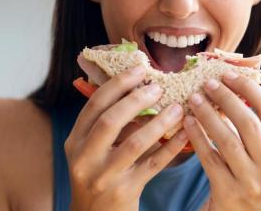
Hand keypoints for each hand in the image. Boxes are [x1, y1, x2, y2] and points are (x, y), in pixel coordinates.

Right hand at [65, 65, 188, 210]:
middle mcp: (85, 158)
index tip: (139, 68)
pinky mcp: (125, 192)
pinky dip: (171, 146)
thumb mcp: (90, 150)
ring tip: (178, 107)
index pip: (94, 104)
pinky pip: (153, 164)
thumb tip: (139, 88)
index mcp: (75, 141)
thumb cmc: (98, 176)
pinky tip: (185, 133)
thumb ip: (107, 124)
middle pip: (111, 120)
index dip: (118, 83)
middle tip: (159, 87)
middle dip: (137, 99)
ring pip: (135, 143)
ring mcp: (104, 176)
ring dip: (160, 121)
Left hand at [184, 72, 260, 210]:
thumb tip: (234, 84)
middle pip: (249, 124)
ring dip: (209, 116)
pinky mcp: (228, 193)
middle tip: (208, 83)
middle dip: (227, 99)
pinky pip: (210, 159)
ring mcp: (250, 181)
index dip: (250, 89)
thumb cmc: (250, 178)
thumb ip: (255, 127)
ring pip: (228, 141)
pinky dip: (198, 138)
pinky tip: (187, 122)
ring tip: (194, 98)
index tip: (229, 75)